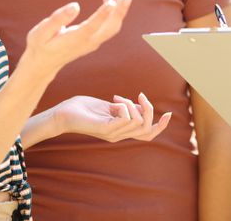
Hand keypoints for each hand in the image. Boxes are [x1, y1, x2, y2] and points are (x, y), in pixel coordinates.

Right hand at [23, 0, 131, 77]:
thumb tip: (75, 6)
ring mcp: (93, 42)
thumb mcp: (42, 31)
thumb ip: (58, 19)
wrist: (43, 63)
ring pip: (112, 27)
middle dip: (120, 10)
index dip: (102, 15)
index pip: (92, 27)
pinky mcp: (94, 40)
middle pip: (110, 28)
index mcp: (75, 39)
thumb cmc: (40, 45)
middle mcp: (88, 42)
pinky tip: (108, 0)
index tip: (111, 2)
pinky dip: (113, 13)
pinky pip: (108, 27)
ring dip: (118, 9)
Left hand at [50, 93, 171, 142]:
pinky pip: (126, 119)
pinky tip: (113, 101)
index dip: (160, 126)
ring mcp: (112, 133)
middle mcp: (119, 135)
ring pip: (138, 122)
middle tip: (139, 96)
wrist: (62, 114)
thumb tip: (140, 105)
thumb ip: (125, 108)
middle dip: (149, 109)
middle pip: (147, 128)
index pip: (147, 135)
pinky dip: (125, 106)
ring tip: (117, 98)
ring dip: (133, 105)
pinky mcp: (105, 129)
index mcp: (121, 130)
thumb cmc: (83, 108)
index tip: (168, 114)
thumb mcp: (110, 107)